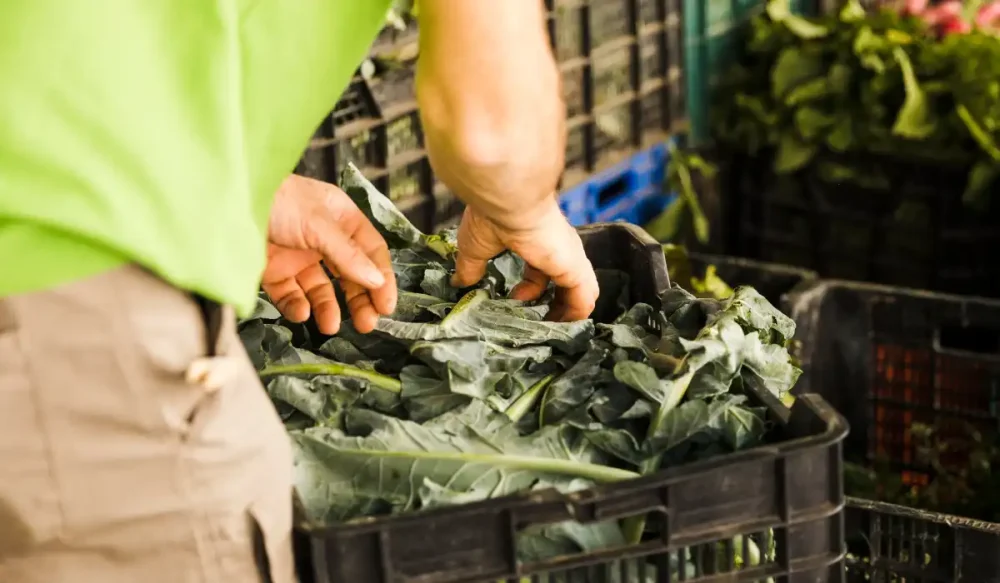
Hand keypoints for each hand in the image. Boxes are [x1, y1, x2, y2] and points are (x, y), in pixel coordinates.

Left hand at [262, 175, 396, 334]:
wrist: (224, 201)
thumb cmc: (276, 198)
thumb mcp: (318, 223)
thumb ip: (347, 254)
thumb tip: (376, 280)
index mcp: (340, 218)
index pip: (370, 252)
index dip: (381, 278)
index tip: (386, 305)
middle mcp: (323, 238)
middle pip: (350, 275)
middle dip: (359, 300)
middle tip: (367, 324)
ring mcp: (298, 257)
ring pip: (322, 290)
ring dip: (329, 308)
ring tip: (330, 326)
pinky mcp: (274, 272)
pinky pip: (292, 295)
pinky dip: (297, 307)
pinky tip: (301, 313)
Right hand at [450, 200, 599, 320]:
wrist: (507, 199)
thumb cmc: (492, 215)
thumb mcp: (475, 247)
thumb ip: (471, 267)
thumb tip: (460, 282)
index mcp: (538, 240)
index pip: (543, 269)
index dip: (531, 288)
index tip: (514, 300)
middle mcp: (559, 248)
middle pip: (564, 283)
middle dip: (552, 304)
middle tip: (537, 322)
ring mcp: (570, 257)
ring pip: (580, 293)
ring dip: (566, 313)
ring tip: (552, 330)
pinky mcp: (575, 267)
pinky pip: (583, 300)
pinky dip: (575, 316)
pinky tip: (562, 328)